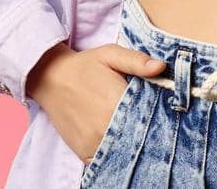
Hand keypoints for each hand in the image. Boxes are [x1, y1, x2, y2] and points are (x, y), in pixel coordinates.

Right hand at [27, 42, 167, 164]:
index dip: (160, 118)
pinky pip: (107, 162)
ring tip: (136, 133)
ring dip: (132, 146)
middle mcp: (104, 128)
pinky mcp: (84, 154)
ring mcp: (93, 144)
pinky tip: (121, 143)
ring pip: (124, 152)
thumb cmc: (85, 65)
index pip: (149, 119)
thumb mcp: (111, 54)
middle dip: (147, 133)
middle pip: (138, 139)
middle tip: (152, 125)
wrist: (50, 78)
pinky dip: (116, 156)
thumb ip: (136, 61)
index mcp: (115, 103)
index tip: (165, 114)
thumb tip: (160, 67)